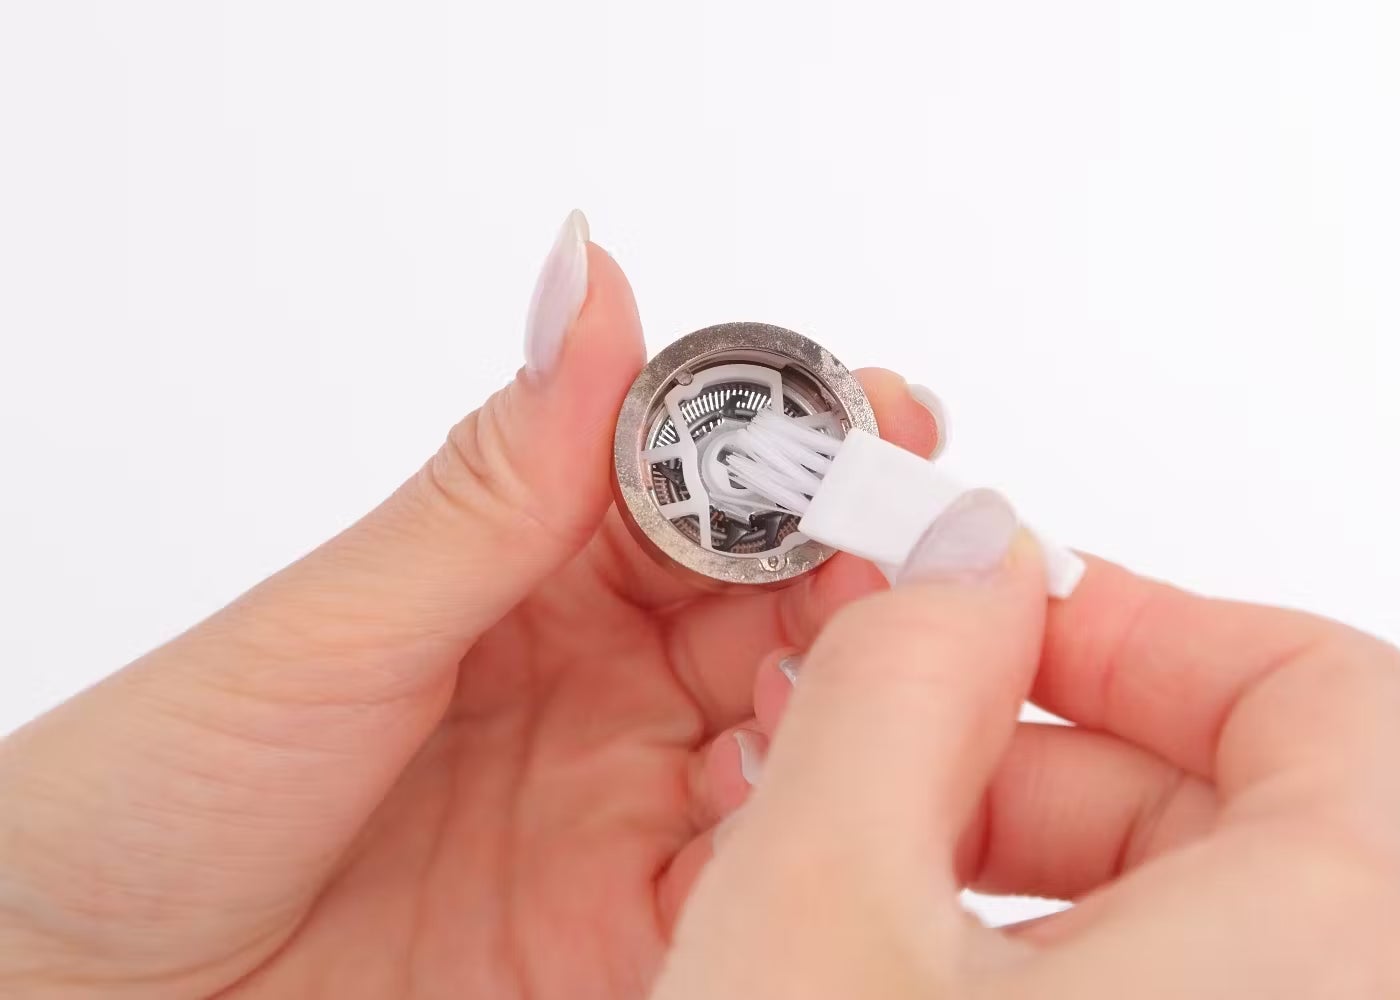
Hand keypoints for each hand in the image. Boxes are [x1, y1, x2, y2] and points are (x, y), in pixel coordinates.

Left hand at [0, 215, 941, 997]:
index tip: (870, 415)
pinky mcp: (632, 929)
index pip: (701, 486)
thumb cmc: (159, 793)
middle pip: (780, 600)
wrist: (81, 998)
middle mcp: (600, 680)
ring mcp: (624, 804)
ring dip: (857, 686)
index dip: (793, 442)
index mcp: (530, 573)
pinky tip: (818, 789)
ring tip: (882, 659)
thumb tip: (587, 277)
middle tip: (920, 536)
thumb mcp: (340, 620)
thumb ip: (500, 478)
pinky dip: (813, 830)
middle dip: (861, 558)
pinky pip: (761, 874)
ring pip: (800, 727)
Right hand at [654, 491, 1399, 998]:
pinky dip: (1008, 952)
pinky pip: (1135, 997)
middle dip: (1018, 742)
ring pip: (1168, 909)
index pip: (1311, 681)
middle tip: (866, 739)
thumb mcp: (818, 910)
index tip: (987, 615)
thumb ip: (892, 682)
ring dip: (991, 851)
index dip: (1127, 617)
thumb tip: (953, 558)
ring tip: (835, 864)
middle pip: (1229, 794)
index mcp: (1322, 957)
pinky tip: (873, 960)